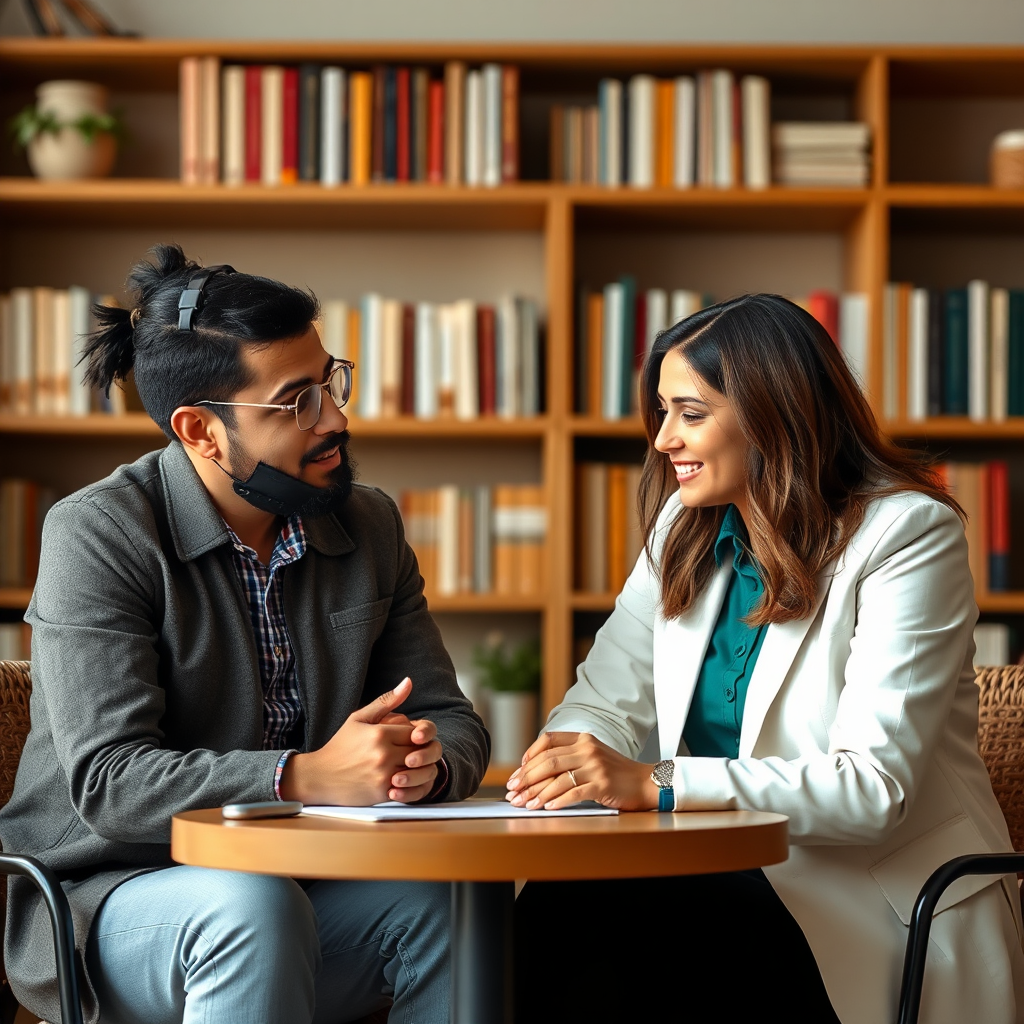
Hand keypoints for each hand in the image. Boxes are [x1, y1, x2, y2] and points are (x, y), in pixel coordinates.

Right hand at [279, 677, 440, 804]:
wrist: (320, 776)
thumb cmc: (340, 745)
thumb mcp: (359, 718)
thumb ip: (387, 701)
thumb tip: (408, 682)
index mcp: (379, 734)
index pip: (415, 732)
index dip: (416, 735)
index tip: (408, 738)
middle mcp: (383, 754)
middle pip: (419, 751)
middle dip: (418, 751)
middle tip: (409, 751)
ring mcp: (383, 775)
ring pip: (417, 770)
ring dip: (416, 768)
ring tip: (406, 764)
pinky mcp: (382, 793)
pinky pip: (408, 787)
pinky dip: (409, 783)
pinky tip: (400, 778)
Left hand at [504, 732, 658, 811]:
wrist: (645, 782)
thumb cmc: (616, 772)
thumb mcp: (593, 755)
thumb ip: (569, 757)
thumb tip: (536, 771)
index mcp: (583, 739)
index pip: (548, 740)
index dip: (530, 755)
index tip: (518, 770)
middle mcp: (588, 749)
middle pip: (548, 761)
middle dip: (526, 778)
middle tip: (513, 790)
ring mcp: (595, 766)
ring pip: (557, 779)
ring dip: (537, 793)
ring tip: (525, 804)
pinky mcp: (602, 784)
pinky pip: (573, 793)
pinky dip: (557, 801)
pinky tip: (547, 808)